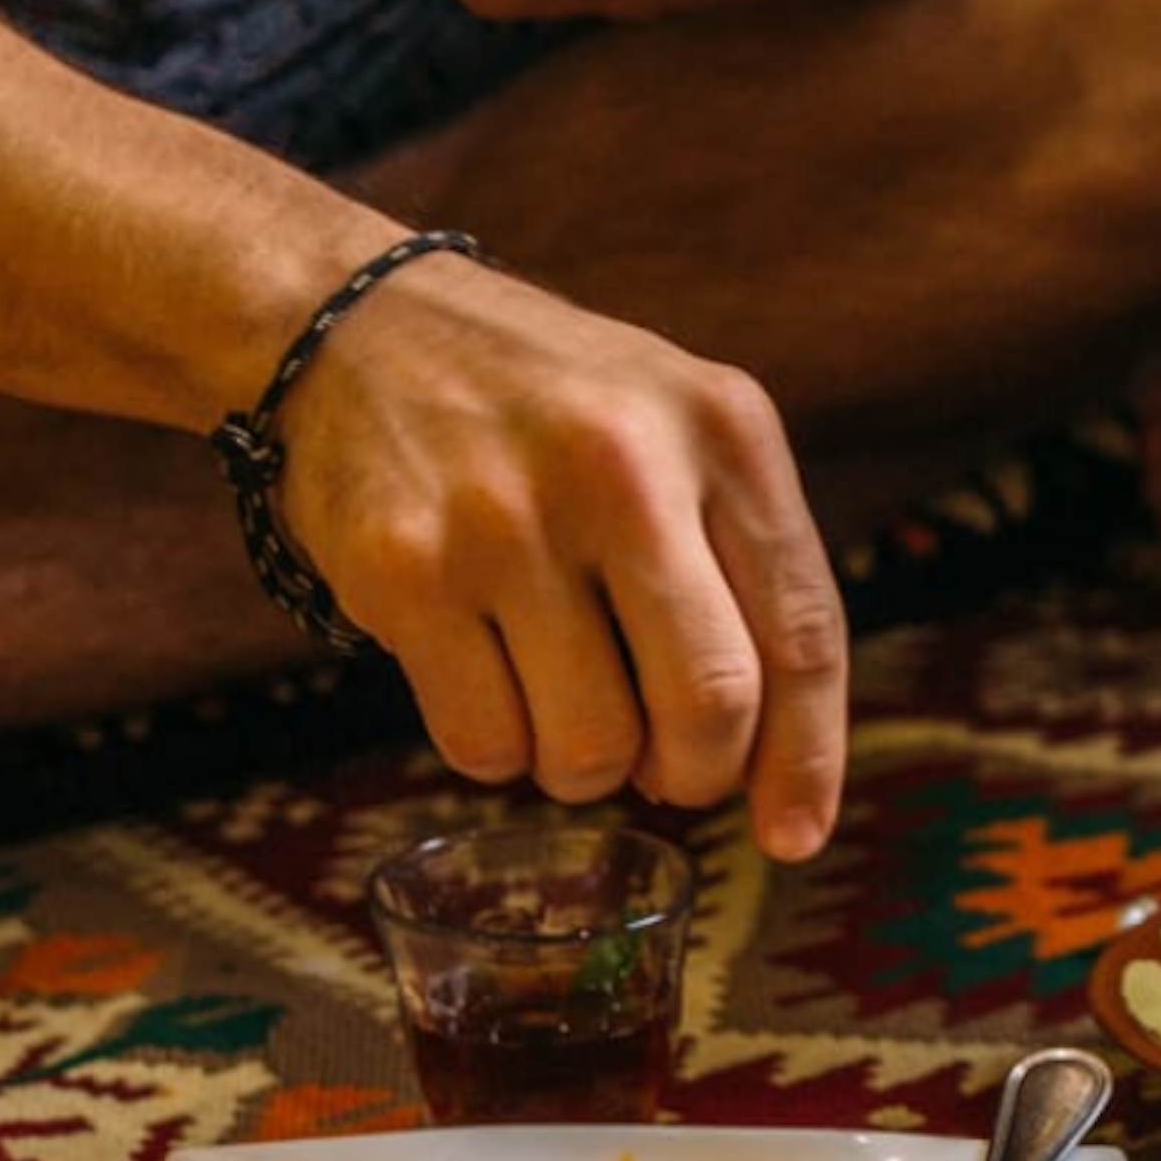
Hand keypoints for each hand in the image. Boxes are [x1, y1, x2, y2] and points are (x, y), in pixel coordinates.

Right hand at [269, 262, 850, 860]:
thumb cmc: (550, 412)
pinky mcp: (403, 569)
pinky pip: (484, 743)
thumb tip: (780, 781)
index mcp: (722, 429)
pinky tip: (487, 676)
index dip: (806, 759)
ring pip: (592, 747)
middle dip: (695, 774)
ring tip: (564, 701)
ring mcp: (505, 518)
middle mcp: (623, 465)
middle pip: (709, 705)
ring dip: (586, 767)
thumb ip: (745, 572)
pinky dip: (498, 749)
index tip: (793, 837)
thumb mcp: (679, 433)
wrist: (354, 323)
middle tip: (664, 768)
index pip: (803, 634)